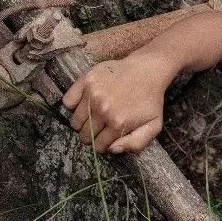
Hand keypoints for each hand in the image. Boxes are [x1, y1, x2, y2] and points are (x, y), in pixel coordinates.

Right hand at [61, 54, 175, 153]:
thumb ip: (136, 144)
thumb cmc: (150, 99)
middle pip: (85, 135)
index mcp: (118, 124)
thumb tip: (112, 149)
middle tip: (100, 126)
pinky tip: (85, 104)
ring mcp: (93, 95)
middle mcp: (103, 110)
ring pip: (75, 121)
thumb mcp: (154, 125)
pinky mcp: (87, 81)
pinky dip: (73, 106)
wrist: (148, 70)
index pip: (98, 146)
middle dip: (91, 135)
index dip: (102, 144)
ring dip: (82, 123)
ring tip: (93, 116)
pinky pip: (67, 102)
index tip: (106, 137)